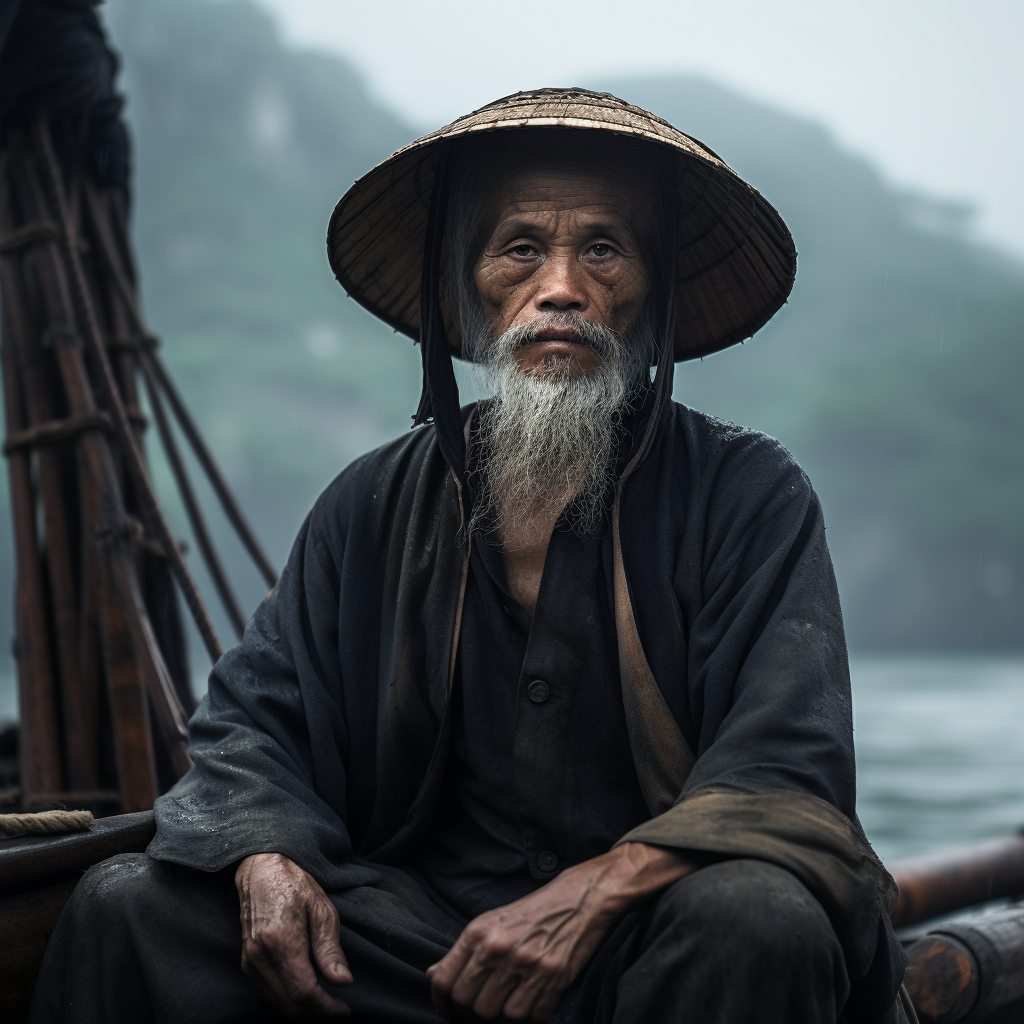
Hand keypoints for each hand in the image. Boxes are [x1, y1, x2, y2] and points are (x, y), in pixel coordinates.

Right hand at [235, 852, 351, 1018]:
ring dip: (303, 1012)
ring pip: (277, 1003)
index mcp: (280, 941)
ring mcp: (249, 961)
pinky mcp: (246, 963)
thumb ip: (330, 948)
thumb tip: (343, 982)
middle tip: (339, 1013)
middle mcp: (259, 956)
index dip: (326, 1008)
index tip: (345, 1010)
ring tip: (327, 1008)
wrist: (261, 870)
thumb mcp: (321, 909)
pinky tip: (307, 996)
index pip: (304, 991)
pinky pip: (268, 993)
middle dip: (317, 1015)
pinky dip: (288, 1001)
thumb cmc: (295, 885)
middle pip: (289, 1004)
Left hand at [427, 843, 693, 1021]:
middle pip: (469, 1005)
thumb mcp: (492, 921)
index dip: (442, 1004)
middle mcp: (500, 948)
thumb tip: (434, 975)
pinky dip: (527, 1018)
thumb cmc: (533, 912)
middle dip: (470, 1015)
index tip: (449, 1009)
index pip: (446, 982)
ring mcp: (527, 965)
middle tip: (480, 1012)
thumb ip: (463, 951)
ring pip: (497, 1017)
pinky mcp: (553, 979)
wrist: (580, 899)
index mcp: (480, 932)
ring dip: (499, 1019)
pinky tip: (528, 1004)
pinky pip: (530, 1018)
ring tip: (504, 1007)